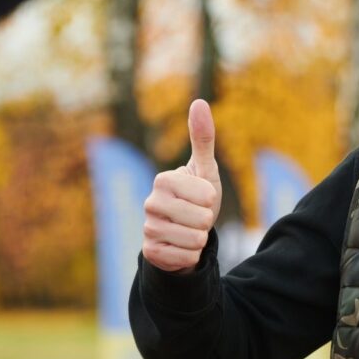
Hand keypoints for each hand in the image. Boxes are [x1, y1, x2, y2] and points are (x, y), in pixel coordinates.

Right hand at [142, 99, 222, 271]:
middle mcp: (150, 202)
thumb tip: (199, 102)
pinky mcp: (150, 252)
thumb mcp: (206, 169)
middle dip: (207, 221)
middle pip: (203, 219)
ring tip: (189, 230)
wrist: (184, 232)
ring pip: (195, 239)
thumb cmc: (197, 197)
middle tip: (196, 216)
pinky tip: (181, 246)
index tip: (201, 197)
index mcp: (163, 179)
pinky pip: (187, 257)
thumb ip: (203, 138)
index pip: (207, 195)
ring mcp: (148, 228)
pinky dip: (191, 255)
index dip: (211, 199)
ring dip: (200, 238)